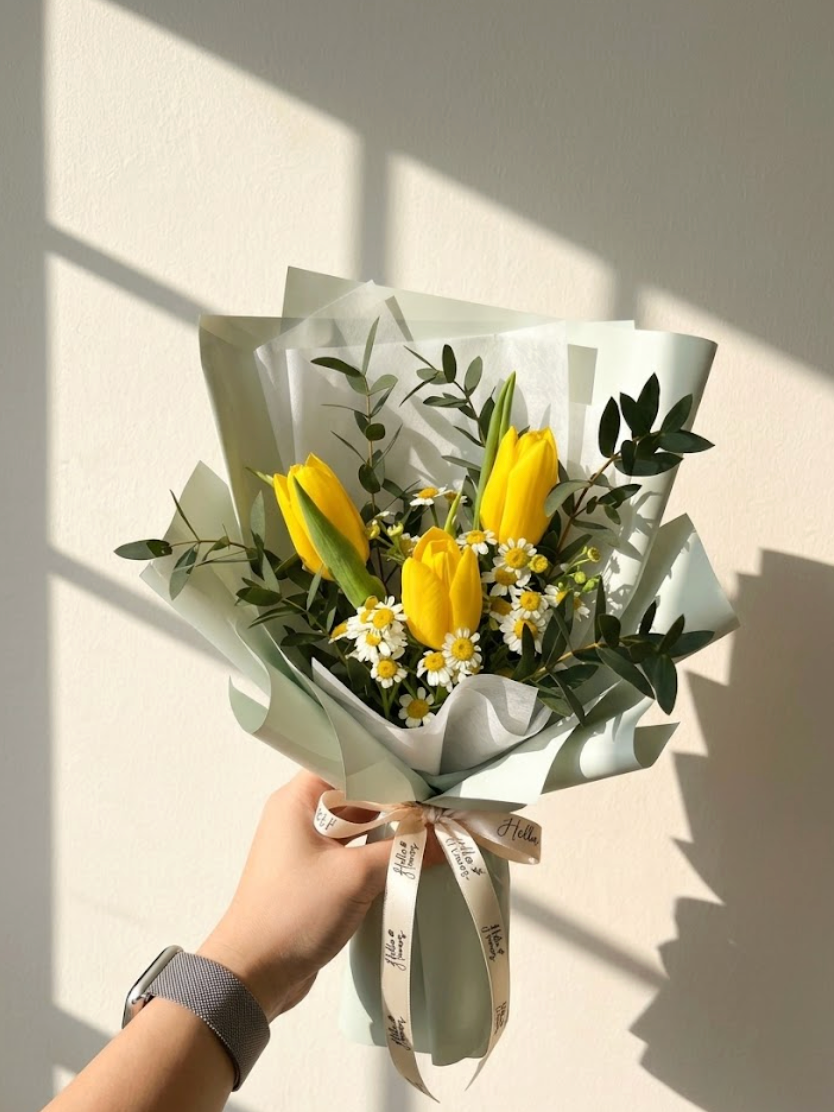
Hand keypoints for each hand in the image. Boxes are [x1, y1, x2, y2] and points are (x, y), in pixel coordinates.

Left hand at [198, 772, 436, 1020]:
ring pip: (356, 827)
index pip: (346, 764)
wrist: (254, 975)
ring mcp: (306, 849)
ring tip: (435, 826)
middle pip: (355, 795)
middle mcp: (298, 816)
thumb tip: (447, 836)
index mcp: (297, 800)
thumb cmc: (297, 911)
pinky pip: (351, 854)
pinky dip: (377, 855)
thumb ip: (404, 851)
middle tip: (440, 800)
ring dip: (389, 831)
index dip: (386, 765)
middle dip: (396, 800)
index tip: (426, 772)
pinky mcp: (314, 878)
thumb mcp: (357, 876)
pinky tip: (411, 858)